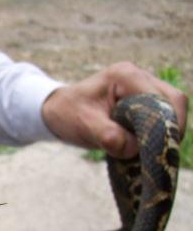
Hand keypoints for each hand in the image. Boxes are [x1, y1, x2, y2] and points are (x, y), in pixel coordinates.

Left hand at [42, 61, 187, 157]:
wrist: (57, 111)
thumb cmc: (68, 114)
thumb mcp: (84, 125)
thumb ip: (109, 136)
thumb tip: (134, 148)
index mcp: (126, 76)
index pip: (163, 99)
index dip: (167, 125)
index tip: (159, 149)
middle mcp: (139, 77)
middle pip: (174, 101)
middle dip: (170, 128)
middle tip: (158, 153)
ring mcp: (142, 87)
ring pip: (171, 109)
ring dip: (164, 131)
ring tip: (149, 151)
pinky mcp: (142, 100)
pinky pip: (161, 116)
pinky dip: (156, 132)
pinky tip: (144, 146)